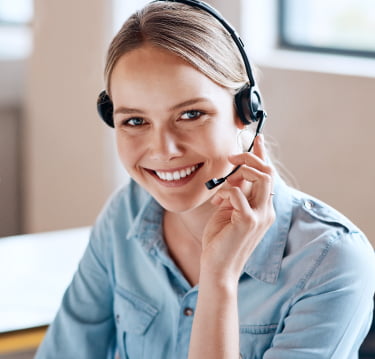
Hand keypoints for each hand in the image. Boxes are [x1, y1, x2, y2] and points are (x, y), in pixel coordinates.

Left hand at [201, 134, 274, 282]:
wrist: (218, 268)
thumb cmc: (221, 241)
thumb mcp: (229, 212)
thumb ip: (236, 195)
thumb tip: (235, 176)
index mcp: (263, 209)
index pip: (268, 176)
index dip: (262, 156)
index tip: (256, 139)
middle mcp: (267, 211)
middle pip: (268, 172)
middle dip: (249, 158)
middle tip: (231, 158)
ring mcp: (260, 216)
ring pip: (261, 177)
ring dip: (240, 172)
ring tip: (222, 183)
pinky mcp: (247, 221)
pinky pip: (237, 193)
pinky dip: (225, 191)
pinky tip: (216, 202)